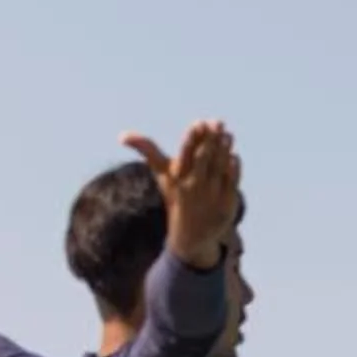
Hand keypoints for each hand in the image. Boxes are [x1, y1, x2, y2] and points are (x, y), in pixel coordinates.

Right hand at [121, 120, 241, 268]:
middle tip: (217, 122)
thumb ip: (147, 151)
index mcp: (177, 177)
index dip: (192, 139)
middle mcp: (193, 185)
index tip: (198, 123)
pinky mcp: (226, 203)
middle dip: (210, 140)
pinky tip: (234, 155)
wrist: (191, 234)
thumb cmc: (176, 195)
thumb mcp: (162, 175)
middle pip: (203, 158)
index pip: (185, 154)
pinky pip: (232, 183)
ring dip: (224, 150)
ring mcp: (211, 194)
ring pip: (219, 168)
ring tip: (227, 134)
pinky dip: (234, 169)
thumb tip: (122, 135)